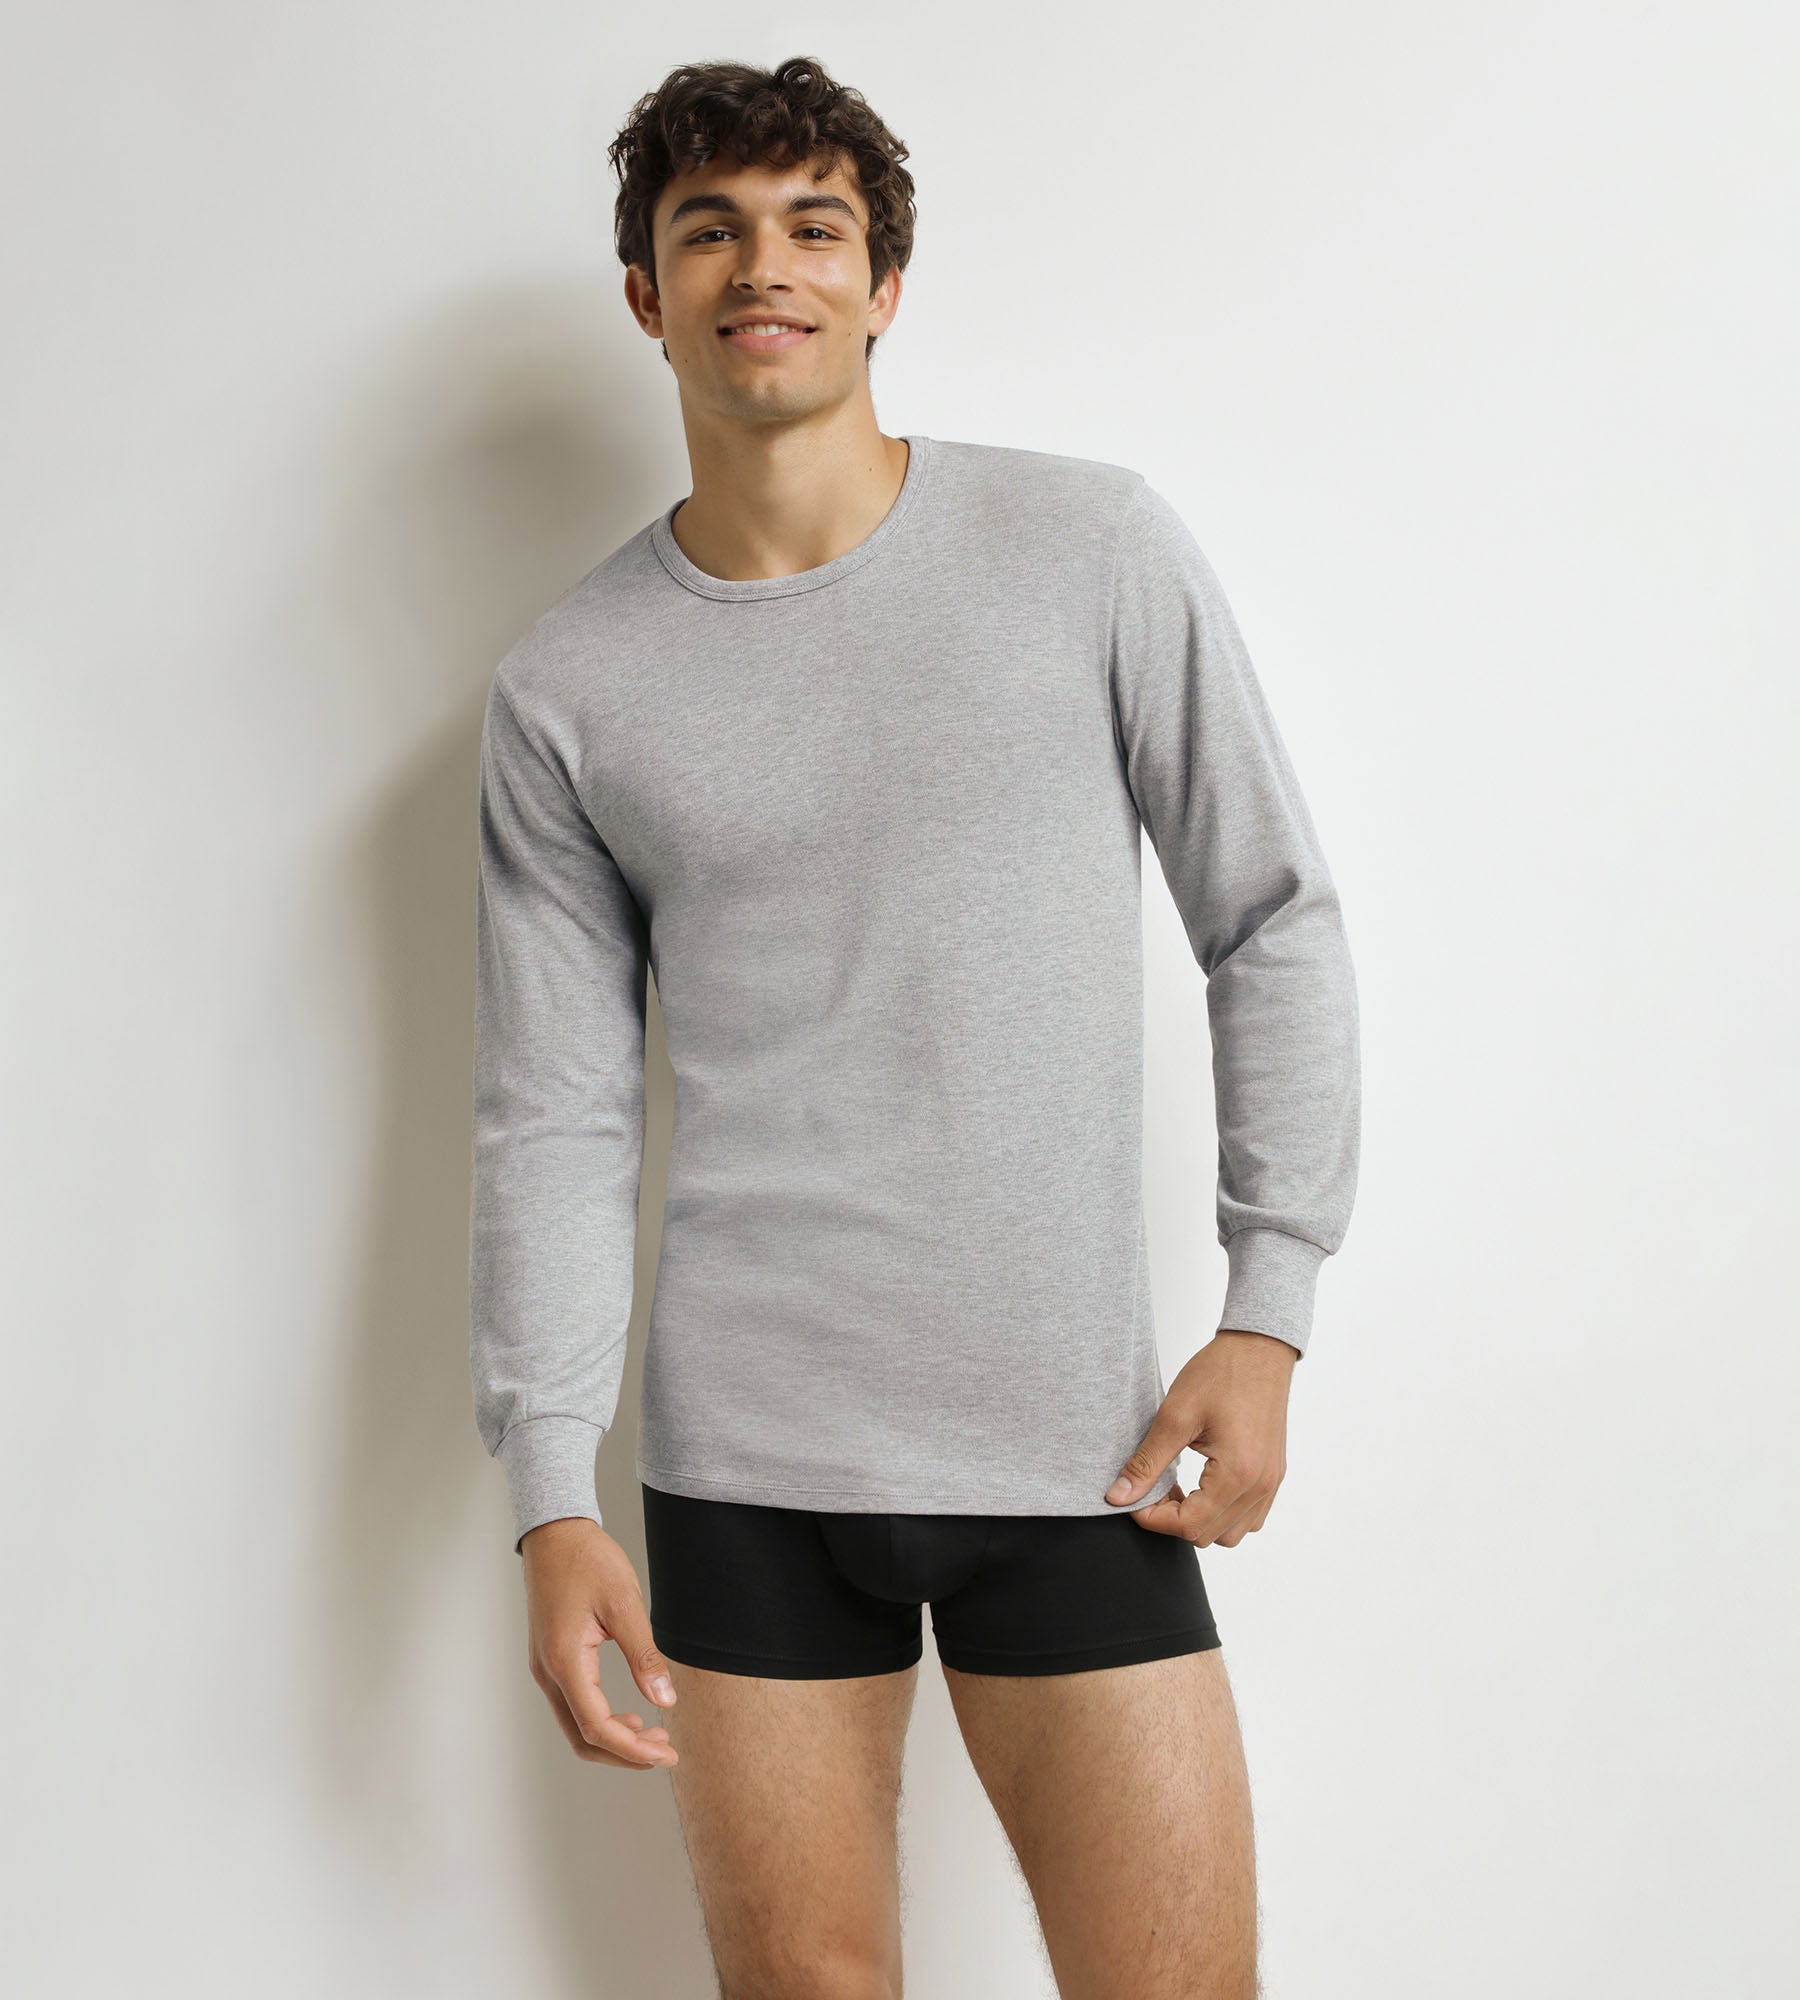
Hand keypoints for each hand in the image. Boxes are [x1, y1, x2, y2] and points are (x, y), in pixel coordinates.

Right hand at [519, 1517, 680, 1769]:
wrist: (555, 1534)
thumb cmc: (588, 1561)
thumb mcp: (625, 1604)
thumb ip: (644, 1656)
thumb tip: (665, 1700)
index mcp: (565, 1661)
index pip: (597, 1728)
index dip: (633, 1750)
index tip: (667, 1754)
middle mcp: (548, 1672)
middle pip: (582, 1739)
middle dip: (624, 1754)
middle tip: (665, 1751)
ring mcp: (545, 1668)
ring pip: (576, 1726)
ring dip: (614, 1739)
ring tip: (654, 1735)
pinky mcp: (550, 1660)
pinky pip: (573, 1706)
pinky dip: (601, 1720)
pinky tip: (631, 1715)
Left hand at [1103, 1329, 1297, 1545]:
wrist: (1259, 1349)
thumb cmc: (1222, 1373)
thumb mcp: (1174, 1415)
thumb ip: (1147, 1462)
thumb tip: (1120, 1496)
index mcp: (1238, 1473)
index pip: (1189, 1526)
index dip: (1153, 1518)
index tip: (1133, 1500)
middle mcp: (1260, 1486)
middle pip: (1208, 1536)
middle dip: (1173, 1520)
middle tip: (1153, 1489)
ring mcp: (1271, 1483)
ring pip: (1231, 1534)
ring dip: (1199, 1521)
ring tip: (1177, 1489)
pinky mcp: (1273, 1476)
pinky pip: (1248, 1517)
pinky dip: (1222, 1513)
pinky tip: (1202, 1486)